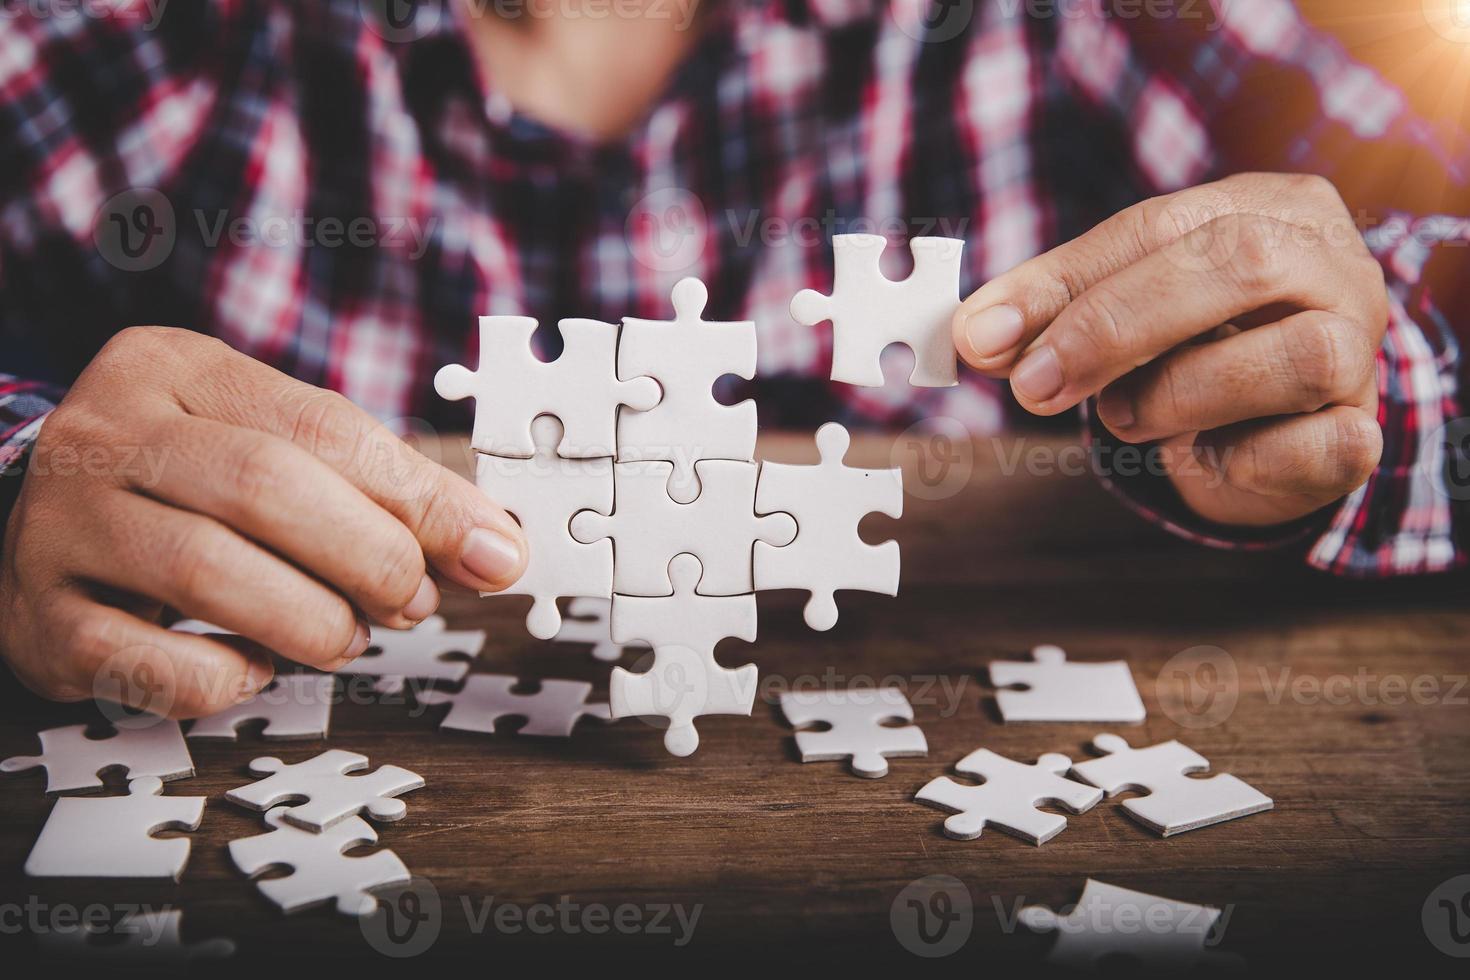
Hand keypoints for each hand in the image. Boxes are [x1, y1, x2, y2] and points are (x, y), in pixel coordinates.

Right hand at [0, 327, 526, 716]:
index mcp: (176, 368)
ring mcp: (61, 522)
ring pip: (207, 570)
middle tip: (413, 601)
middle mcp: (106, 431)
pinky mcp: (39, 616)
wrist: (34, 525)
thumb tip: (493, 548)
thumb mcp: (275, 448)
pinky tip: (254, 665)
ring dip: (311, 620)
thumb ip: (378, 487)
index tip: (492, 551)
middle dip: (368, 557)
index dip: (419, 496)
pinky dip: (226, 675)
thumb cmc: (185, 487)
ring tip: (347, 637)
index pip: (322, 425)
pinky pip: (149, 660)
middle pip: (264, 486)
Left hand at [952, 173, 1386, 527]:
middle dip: (1117, 326)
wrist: (1277, 423)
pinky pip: (1316, 446)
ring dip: (1184, 393)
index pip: (1156, 225)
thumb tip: (978, 336)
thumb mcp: (1121, 313)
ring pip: (1298, 356)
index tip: (982, 335)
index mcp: (1267, 207)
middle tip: (1035, 385)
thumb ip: (1054, 316)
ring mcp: (1361, 349)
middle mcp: (1331, 265)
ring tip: (1125, 417)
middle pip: (1239, 263)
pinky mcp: (1364, 434)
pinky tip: (1202, 455)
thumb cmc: (1191, 347)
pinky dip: (1240, 459)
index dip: (1064, 281)